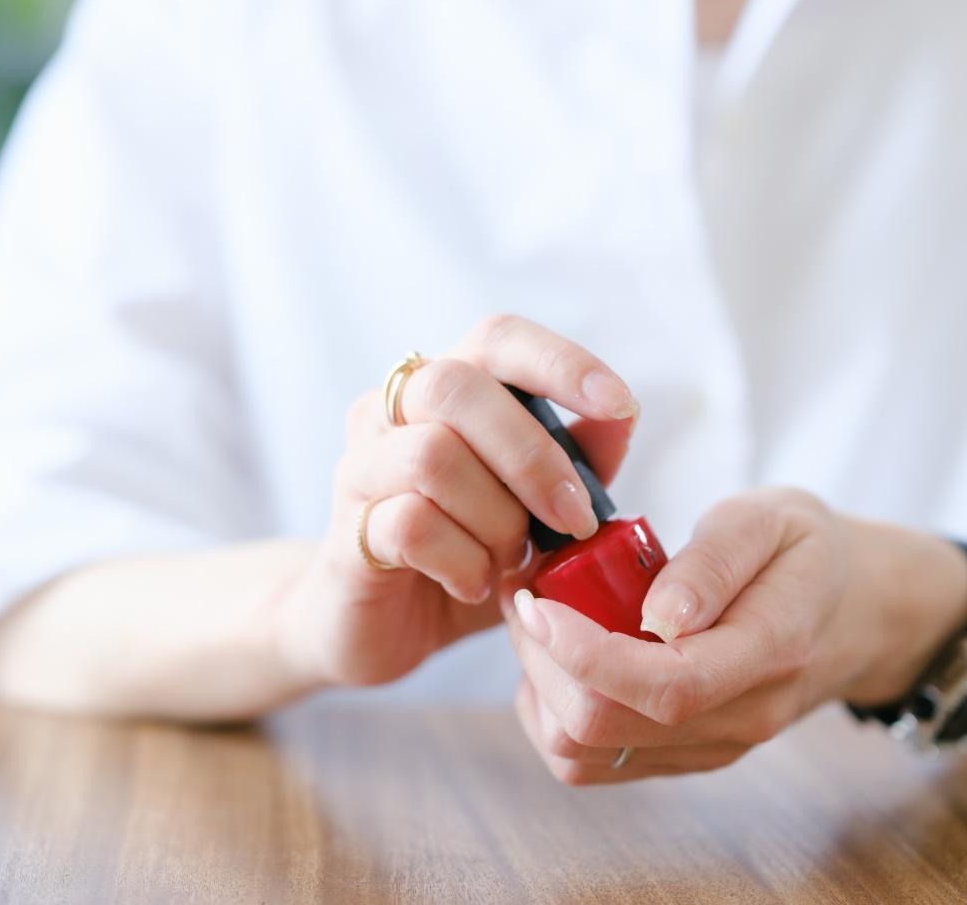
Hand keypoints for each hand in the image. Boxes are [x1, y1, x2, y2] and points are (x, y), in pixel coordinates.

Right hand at [281, 315, 638, 688]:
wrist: (382, 628)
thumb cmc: (464, 552)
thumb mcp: (536, 507)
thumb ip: (576, 459)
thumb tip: (621, 416)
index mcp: (444, 389)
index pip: (497, 338)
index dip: (560, 362)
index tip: (618, 403)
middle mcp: (389, 412)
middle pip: (453, 386)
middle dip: (531, 455)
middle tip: (574, 518)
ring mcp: (360, 468)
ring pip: (432, 456)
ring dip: (496, 519)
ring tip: (510, 561)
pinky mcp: (345, 533)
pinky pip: (410, 525)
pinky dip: (463, 561)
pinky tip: (474, 582)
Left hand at [501, 488, 966, 783]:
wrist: (854, 610)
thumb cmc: (804, 551)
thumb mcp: (771, 519)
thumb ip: (716, 560)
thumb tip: (659, 614)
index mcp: (768, 652)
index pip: (665, 686)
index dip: (584, 652)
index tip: (537, 601)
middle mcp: (741, 717)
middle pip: (608, 729)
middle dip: (543, 662)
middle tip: (525, 594)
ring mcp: (711, 746)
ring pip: (585, 757)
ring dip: (540, 690)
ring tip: (538, 622)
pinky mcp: (684, 755)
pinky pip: (593, 762)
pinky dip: (553, 713)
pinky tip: (558, 657)